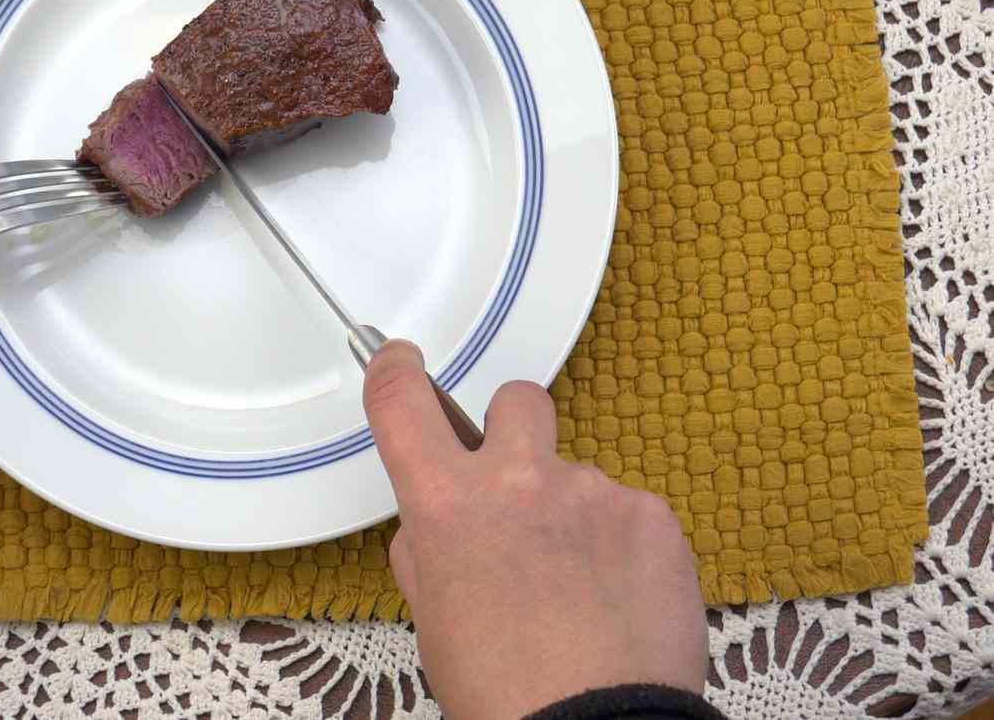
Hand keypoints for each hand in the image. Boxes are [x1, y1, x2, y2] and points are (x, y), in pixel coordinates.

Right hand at [363, 341, 706, 719]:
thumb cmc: (508, 693)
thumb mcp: (434, 618)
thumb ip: (429, 549)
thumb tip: (438, 524)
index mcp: (448, 506)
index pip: (403, 402)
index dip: (394, 370)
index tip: (400, 361)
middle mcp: (518, 481)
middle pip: (515, 400)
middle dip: (513, 429)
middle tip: (519, 487)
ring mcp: (592, 492)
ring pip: (578, 473)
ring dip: (574, 513)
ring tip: (580, 588)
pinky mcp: (652, 516)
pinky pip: (630, 511)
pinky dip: (623, 546)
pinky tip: (617, 599)